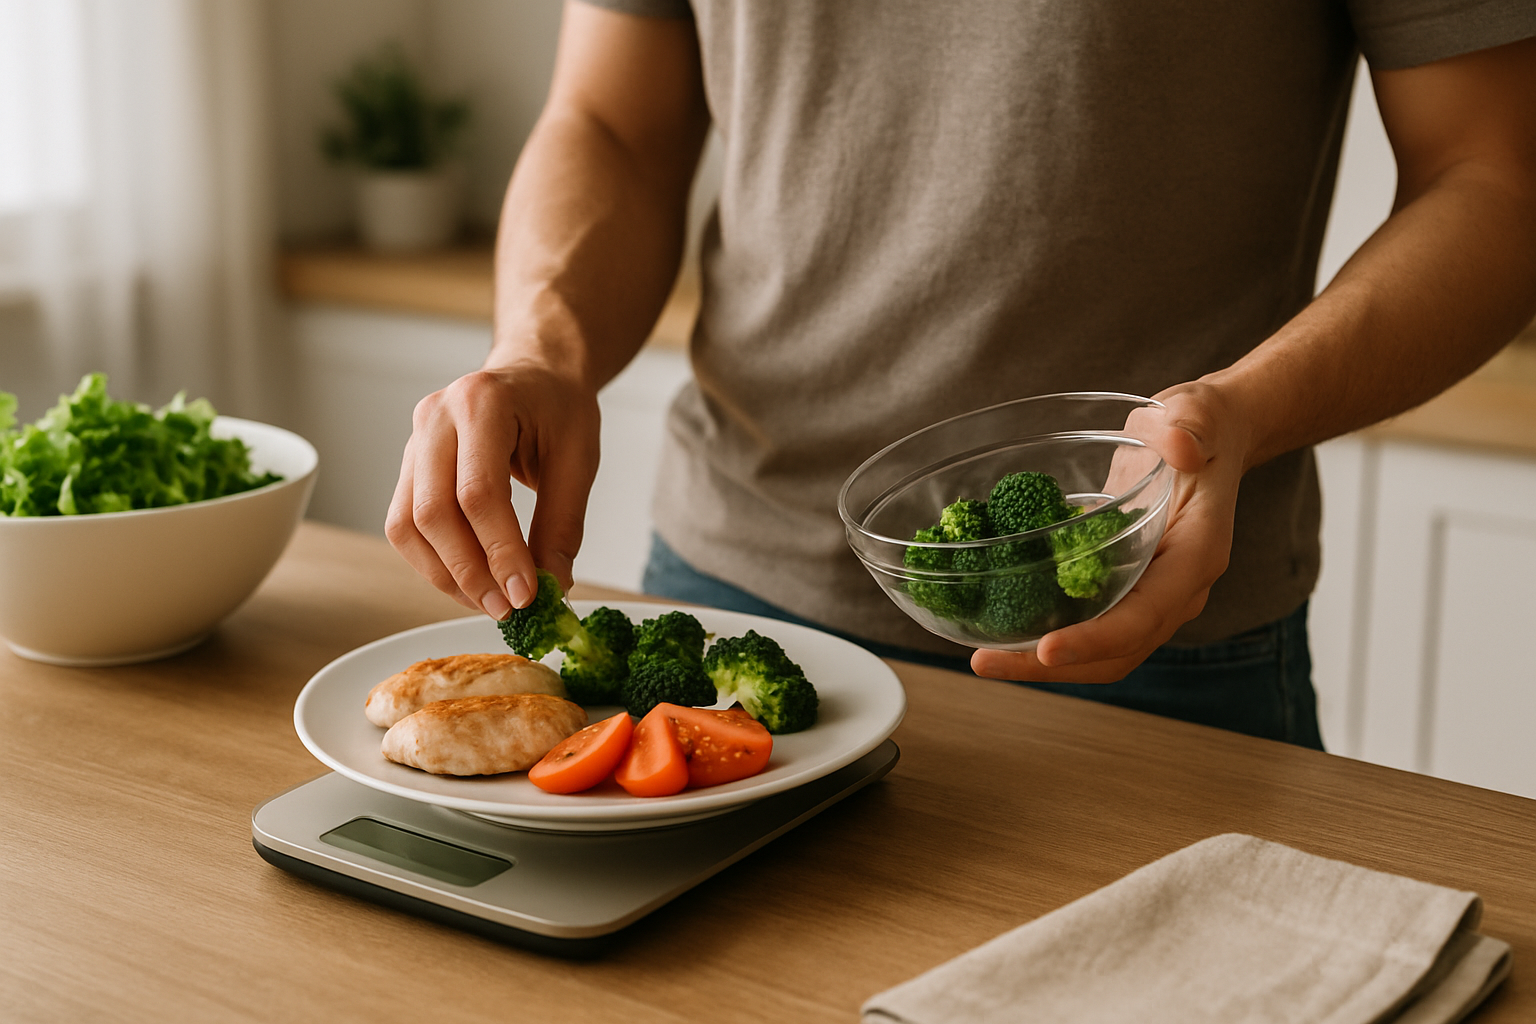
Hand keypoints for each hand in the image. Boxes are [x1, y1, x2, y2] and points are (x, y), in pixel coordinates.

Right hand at [384, 359, 599, 618]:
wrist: (534, 373)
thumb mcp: (578, 457)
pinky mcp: (408, 466)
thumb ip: (563, 523)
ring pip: (407, 525)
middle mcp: (435, 418)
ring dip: (445, 575)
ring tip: (489, 601)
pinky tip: (469, 581)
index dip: (500, 551)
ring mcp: (413, 441)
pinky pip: (405, 525)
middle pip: (434, 513)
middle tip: (507, 608)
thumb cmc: (557, 407)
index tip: (526, 594)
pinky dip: (433, 562)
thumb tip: (551, 587)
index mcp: (482, 403)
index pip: (479, 492)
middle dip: (470, 572)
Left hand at [970, 381, 1249, 683]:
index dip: (1098, 638)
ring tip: (985, 658)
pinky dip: (1046, 632)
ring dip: (1042, 663)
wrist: (1206, 440)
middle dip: (1054, 667)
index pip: (1148, 614)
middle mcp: (1176, 589)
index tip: (1047, 650)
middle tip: (989, 661)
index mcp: (1196, 556)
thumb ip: (1188, 428)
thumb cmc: (1199, 426)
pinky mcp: (1125, 588)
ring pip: (1101, 651)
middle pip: (1118, 651)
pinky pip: (1088, 625)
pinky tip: (998, 628)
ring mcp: (1150, 594)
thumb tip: (1179, 447)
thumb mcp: (1195, 413)